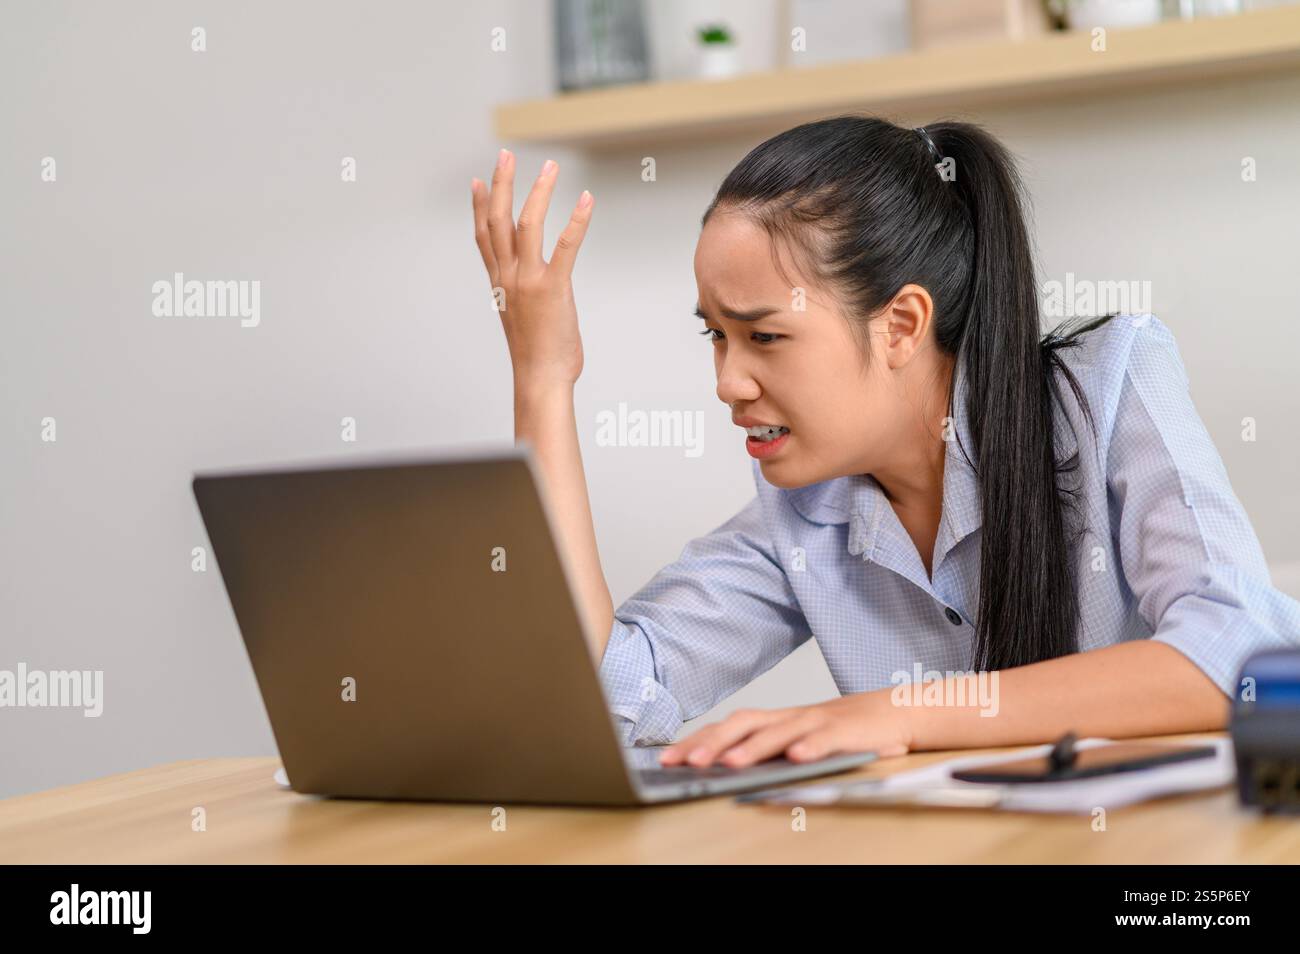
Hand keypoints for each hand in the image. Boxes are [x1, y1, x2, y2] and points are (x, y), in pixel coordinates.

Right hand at [471, 149, 593, 391]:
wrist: (540, 378)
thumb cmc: (537, 355)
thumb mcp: (521, 319)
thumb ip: (522, 297)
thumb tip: (531, 292)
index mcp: (500, 283)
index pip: (483, 236)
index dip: (479, 206)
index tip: (479, 180)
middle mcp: (509, 277)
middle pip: (498, 220)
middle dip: (502, 184)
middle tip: (507, 155)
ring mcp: (528, 281)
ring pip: (527, 224)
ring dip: (539, 191)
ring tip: (551, 167)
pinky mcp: (553, 288)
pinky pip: (565, 246)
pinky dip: (576, 220)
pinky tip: (586, 199)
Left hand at [657, 688, 912, 767]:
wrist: (895, 712)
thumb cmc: (840, 732)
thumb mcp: (797, 740)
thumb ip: (766, 751)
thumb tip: (722, 769)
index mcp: (774, 720)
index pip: (727, 727)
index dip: (696, 740)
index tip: (667, 758)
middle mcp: (789, 717)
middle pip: (744, 724)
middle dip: (712, 743)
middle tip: (688, 762)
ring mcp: (816, 722)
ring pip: (780, 731)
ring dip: (754, 747)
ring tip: (732, 764)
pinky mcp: (846, 731)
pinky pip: (826, 738)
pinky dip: (811, 746)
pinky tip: (796, 758)